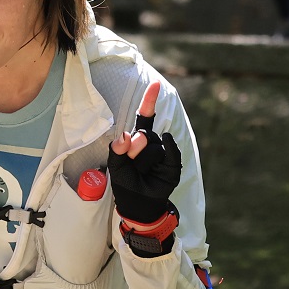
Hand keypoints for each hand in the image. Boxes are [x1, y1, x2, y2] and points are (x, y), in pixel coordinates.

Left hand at [109, 81, 182, 255]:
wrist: (139, 204)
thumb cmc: (126, 183)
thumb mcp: (115, 167)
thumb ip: (116, 150)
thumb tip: (126, 135)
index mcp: (137, 140)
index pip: (145, 116)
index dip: (149, 100)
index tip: (156, 84)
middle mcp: (151, 142)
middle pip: (143, 134)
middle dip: (133, 148)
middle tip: (130, 163)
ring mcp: (163, 152)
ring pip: (152, 146)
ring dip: (142, 160)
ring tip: (141, 172)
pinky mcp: (173, 162)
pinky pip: (170, 150)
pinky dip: (167, 149)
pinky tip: (161, 159)